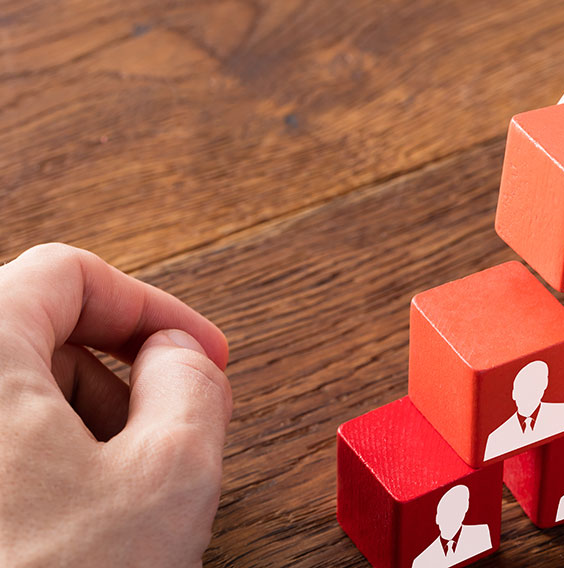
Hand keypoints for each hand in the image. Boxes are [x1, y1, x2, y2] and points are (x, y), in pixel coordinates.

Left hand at [0, 244, 231, 566]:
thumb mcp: (170, 479)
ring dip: (76, 423)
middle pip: (31, 327)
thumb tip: (180, 356)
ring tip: (116, 495)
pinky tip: (67, 525)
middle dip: (116, 373)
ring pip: (5, 390)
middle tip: (167, 432)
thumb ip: (194, 384)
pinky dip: (31, 463)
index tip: (200, 356)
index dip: (154, 307)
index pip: (68, 271)